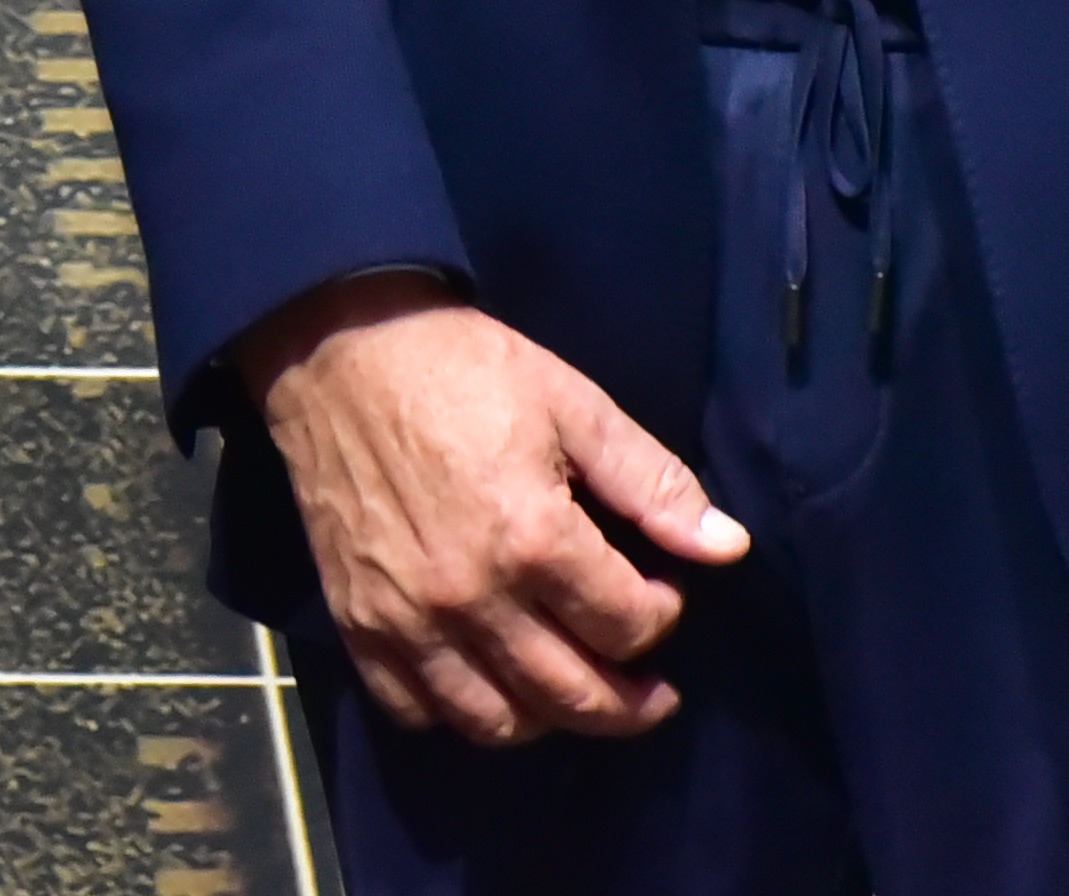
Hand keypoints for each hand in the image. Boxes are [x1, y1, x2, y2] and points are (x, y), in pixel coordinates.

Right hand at [241, 272, 749, 745]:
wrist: (339, 346)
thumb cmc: (464, 368)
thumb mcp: (573, 403)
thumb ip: (652, 481)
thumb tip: (729, 547)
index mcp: (534, 539)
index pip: (628, 626)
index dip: (662, 617)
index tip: (660, 592)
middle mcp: (473, 598)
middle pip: (573, 694)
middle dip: (630, 704)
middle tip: (652, 694)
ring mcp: (408, 619)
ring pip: (497, 721)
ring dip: (550, 721)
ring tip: (574, 694)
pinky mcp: (358, 622)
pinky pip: (414, 710)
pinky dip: (457, 715)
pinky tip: (486, 686)